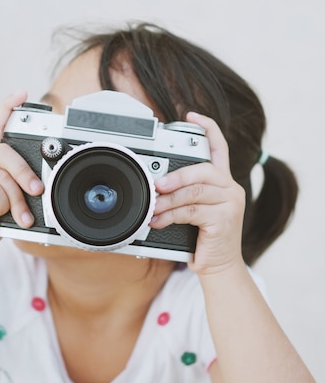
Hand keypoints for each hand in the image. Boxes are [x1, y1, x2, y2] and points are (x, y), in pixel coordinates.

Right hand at [0, 91, 43, 255]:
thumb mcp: (14, 195)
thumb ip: (23, 182)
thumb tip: (43, 182)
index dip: (7, 107)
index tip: (21, 94)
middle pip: (7, 153)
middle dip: (26, 174)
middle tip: (37, 191)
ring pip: (4, 178)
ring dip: (17, 201)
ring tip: (19, 215)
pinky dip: (2, 208)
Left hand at [150, 112, 245, 276]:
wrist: (219, 267)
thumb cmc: (202, 237)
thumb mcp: (193, 210)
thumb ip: (182, 194)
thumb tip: (155, 185)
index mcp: (222, 181)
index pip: (219, 147)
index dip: (207, 128)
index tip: (192, 115)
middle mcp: (230, 188)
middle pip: (204, 169)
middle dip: (177, 176)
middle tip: (157, 184)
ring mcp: (230, 203)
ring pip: (195, 192)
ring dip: (169, 200)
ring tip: (153, 207)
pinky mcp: (225, 220)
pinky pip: (193, 211)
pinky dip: (171, 216)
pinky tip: (159, 222)